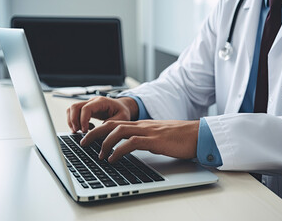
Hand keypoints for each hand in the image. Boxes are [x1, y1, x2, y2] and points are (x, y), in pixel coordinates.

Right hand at [66, 96, 138, 132]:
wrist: (123, 107)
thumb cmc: (123, 111)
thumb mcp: (122, 118)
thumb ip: (110, 123)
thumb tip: (98, 131)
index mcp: (101, 102)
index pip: (86, 108)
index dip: (82, 120)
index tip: (84, 131)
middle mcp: (92, 101)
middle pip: (74, 107)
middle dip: (73, 120)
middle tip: (77, 132)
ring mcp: (88, 104)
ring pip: (72, 109)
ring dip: (72, 121)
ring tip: (80, 131)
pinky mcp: (86, 109)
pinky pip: (75, 113)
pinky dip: (76, 122)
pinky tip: (87, 129)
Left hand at [80, 119, 199, 162]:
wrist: (197, 134)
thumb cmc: (180, 137)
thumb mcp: (158, 136)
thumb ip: (145, 138)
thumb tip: (133, 146)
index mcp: (142, 124)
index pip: (116, 122)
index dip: (101, 129)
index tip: (90, 137)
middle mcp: (142, 125)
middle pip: (112, 124)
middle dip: (95, 132)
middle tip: (83, 142)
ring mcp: (148, 131)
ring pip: (118, 131)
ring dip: (104, 142)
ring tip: (98, 154)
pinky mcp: (154, 140)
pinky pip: (131, 143)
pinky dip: (118, 150)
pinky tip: (113, 159)